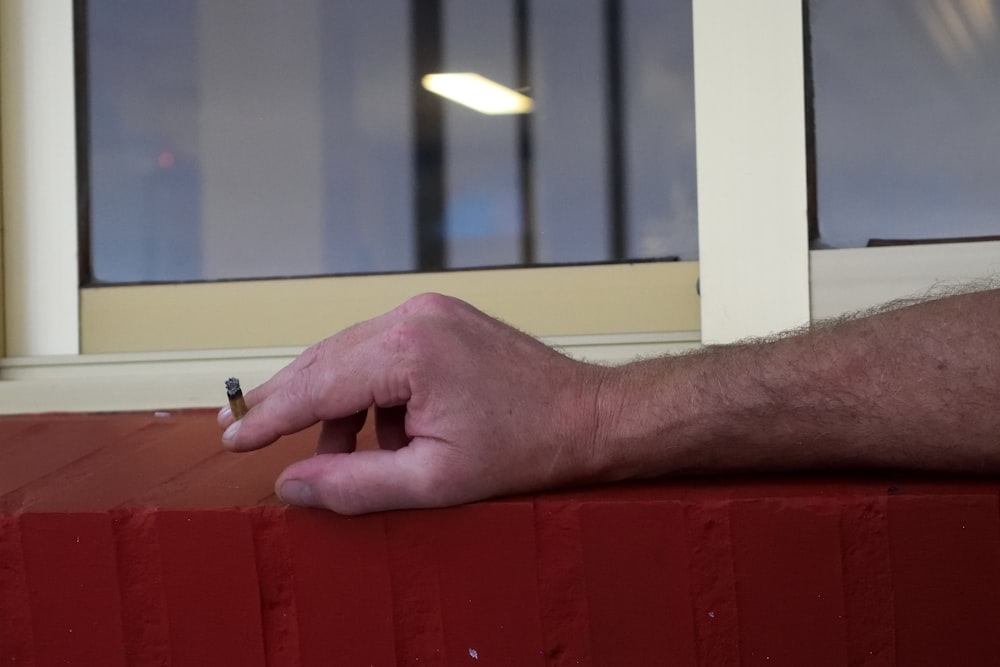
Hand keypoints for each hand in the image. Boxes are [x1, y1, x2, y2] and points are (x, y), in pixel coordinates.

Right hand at [218, 294, 609, 513]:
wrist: (589, 417)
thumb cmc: (525, 449)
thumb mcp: (434, 482)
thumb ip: (354, 485)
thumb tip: (292, 484)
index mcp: (409, 350)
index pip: (315, 383)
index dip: (268, 416)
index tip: (232, 438)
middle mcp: (414, 316)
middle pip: (325, 359)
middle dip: (290, 403)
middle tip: (252, 435)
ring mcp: (430, 310)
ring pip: (351, 354)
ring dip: (337, 404)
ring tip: (345, 457)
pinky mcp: (442, 317)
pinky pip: (382, 350)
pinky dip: (371, 391)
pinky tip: (387, 432)